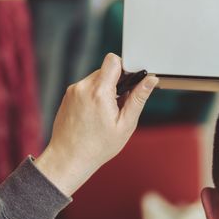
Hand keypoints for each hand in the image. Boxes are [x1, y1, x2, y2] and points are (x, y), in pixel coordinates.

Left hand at [33, 53, 157, 196]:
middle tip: (118, 105)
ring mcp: (73, 90)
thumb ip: (138, 98)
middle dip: (115, 83)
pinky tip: (94, 114)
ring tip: (105, 113)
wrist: (69, 158)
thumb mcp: (125, 124)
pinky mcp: (67, 95)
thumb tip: (151, 80)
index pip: (113, 60)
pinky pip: (85, 87)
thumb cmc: (97, 146)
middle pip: (105, 70)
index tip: (129, 83)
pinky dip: (93, 95)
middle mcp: (83, 87)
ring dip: (104, 89)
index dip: (125, 68)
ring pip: (95, 78)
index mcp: (99, 92)